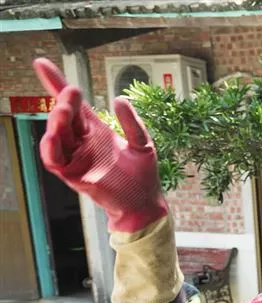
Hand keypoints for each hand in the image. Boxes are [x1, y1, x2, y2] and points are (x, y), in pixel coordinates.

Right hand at [33, 58, 167, 231]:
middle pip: (63, 115)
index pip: (73, 104)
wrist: (144, 204)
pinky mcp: (73, 175)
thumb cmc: (143, 175)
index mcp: (95, 129)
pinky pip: (54, 159)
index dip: (56, 83)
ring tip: (64, 111)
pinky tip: (52, 137)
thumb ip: (132, 123)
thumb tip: (119, 99)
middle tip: (71, 93)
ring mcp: (75, 157)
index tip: (42, 63)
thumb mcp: (142, 143)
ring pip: (56, 135)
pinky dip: (50, 148)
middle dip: (64, 101)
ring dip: (56, 121)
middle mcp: (81, 141)